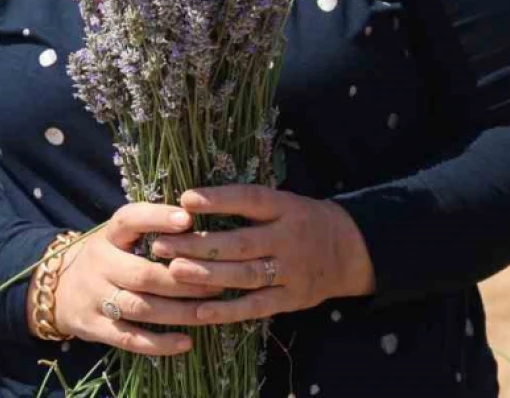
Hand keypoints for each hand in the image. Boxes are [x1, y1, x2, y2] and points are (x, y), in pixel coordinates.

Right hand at [46, 202, 219, 354]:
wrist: (56, 289)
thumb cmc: (108, 256)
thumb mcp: (119, 236)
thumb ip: (151, 227)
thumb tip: (201, 214)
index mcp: (108, 235)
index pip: (129, 220)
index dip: (157, 218)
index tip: (188, 218)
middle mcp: (99, 265)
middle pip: (143, 273)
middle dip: (183, 279)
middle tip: (219, 281)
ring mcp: (95, 298)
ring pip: (140, 307)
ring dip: (179, 311)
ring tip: (210, 311)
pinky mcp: (95, 328)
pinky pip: (129, 338)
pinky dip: (158, 343)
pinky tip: (186, 342)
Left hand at [153, 185, 375, 324]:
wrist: (349, 251)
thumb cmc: (303, 222)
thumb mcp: (285, 203)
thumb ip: (248, 204)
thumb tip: (191, 201)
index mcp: (286, 208)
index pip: (250, 200)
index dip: (219, 200)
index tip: (185, 199)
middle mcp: (289, 238)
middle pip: (240, 242)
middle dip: (198, 244)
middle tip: (160, 244)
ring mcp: (292, 271)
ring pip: (245, 275)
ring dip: (207, 275)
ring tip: (173, 271)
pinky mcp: (292, 299)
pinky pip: (256, 306)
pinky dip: (228, 310)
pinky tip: (199, 311)